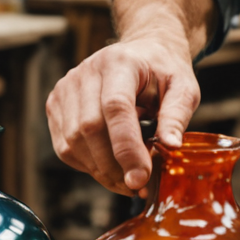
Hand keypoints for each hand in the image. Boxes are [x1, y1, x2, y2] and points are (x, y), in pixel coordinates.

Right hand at [46, 30, 199, 196]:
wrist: (141, 53)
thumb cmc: (163, 72)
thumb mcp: (184, 87)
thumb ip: (177, 115)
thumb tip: (170, 146)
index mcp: (119, 62)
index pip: (115, 107)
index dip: (126, 147)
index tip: (141, 177)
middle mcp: (86, 72)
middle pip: (89, 128)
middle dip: (113, 166)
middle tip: (139, 185)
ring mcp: (66, 88)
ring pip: (73, 142)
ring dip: (100, 171)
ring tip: (127, 178)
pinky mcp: (56, 105)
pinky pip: (65, 146)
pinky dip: (87, 165)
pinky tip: (110, 166)